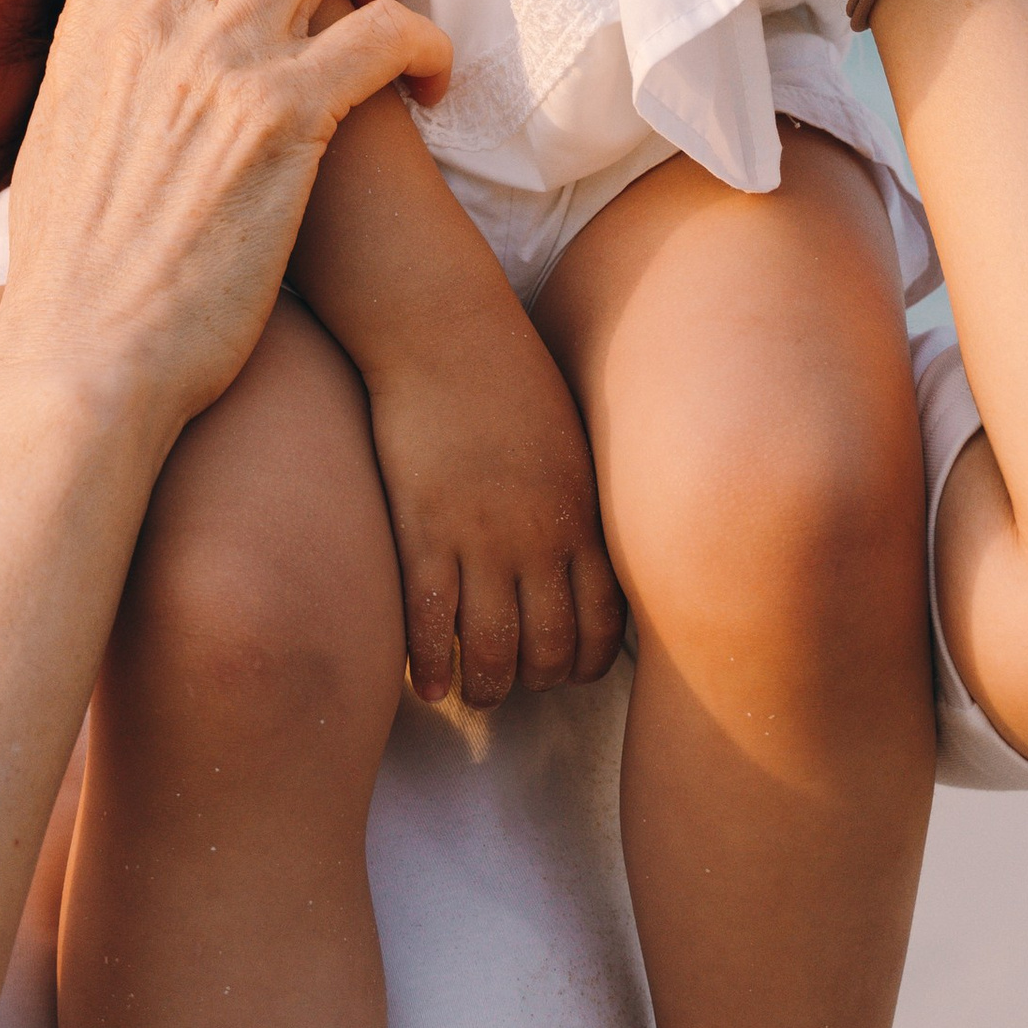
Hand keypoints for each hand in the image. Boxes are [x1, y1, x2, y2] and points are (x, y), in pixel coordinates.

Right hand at [0, 0, 448, 449]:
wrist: (85, 367)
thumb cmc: (87, 282)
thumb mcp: (68, 144)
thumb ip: (108, 82)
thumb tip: (124, 71)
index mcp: (96, 18)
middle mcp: (151, 18)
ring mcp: (214, 62)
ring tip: (390, 16)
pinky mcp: (281, 119)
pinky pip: (381, 26)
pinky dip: (421, 41)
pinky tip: (432, 82)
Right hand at [360, 289, 625, 708]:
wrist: (447, 335)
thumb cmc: (509, 378)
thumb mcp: (570, 443)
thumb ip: (578, 503)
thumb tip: (580, 548)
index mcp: (581, 517)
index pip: (603, 621)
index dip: (588, 661)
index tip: (570, 671)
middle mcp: (539, 540)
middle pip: (550, 646)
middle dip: (537, 680)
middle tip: (519, 684)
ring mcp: (481, 540)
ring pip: (491, 648)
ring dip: (486, 685)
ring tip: (475, 692)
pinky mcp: (424, 531)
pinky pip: (429, 621)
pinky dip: (428, 664)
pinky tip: (424, 684)